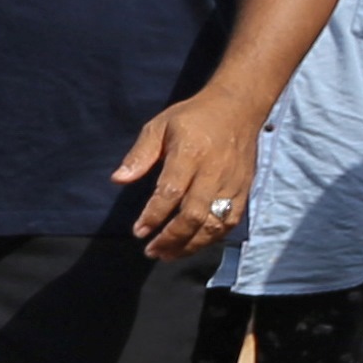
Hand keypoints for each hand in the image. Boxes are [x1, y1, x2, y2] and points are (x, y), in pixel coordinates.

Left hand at [114, 86, 261, 260]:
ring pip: (214, 224)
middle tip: (152, 250)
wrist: (238, 108)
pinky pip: (230, 222)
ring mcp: (232, 183)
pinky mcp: (244, 190)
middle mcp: (213, 171)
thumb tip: (118, 179)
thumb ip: (139, 155)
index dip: (154, 216)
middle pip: (194, 214)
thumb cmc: (193, 118)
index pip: (171, 192)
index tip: (139, 232)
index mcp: (190, 153)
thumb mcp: (159, 126)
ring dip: (190, 245)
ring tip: (168, 254)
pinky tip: (192, 244)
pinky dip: (211, 238)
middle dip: (171, 238)